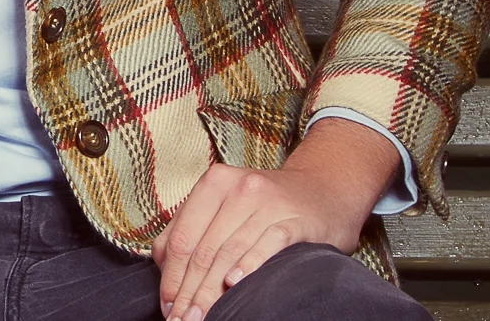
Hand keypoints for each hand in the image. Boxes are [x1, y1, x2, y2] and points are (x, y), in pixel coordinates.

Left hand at [154, 118, 397, 320]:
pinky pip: (267, 244)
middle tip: (183, 320)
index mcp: (213, 183)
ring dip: (212, 290)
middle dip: (189, 291)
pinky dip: (249, 265)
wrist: (326, 190)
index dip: (171, 276)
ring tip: (202, 316)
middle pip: (204, 249)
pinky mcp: (295, 220)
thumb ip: (192, 227)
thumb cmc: (266, 205)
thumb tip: (163, 266)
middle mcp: (238, 188)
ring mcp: (268, 203)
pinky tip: (235, 284)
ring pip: (229, 252)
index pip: (182, 238)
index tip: (167, 306)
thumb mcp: (226, 204)